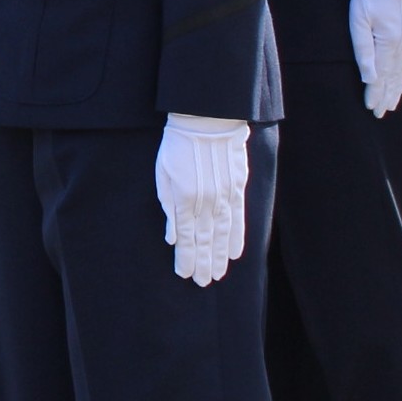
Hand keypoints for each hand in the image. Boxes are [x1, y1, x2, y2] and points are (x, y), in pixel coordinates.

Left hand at [155, 113, 251, 286]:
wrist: (208, 117)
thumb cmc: (178, 143)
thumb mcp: (163, 174)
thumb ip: (168, 206)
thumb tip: (170, 236)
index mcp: (183, 199)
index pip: (185, 237)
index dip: (186, 258)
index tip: (185, 274)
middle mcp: (205, 202)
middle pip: (205, 240)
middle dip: (203, 264)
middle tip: (203, 283)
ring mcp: (224, 196)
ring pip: (222, 234)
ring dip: (219, 256)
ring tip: (218, 274)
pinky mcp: (238, 188)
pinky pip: (238, 219)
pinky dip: (236, 237)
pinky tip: (235, 253)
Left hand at [347, 0, 401, 117]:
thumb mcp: (359, 19)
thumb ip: (363, 49)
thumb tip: (368, 77)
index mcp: (388, 43)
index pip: (380, 76)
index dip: (375, 93)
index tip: (370, 108)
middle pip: (393, 77)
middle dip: (385, 97)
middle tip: (379, 114)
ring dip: (396, 90)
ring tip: (391, 105)